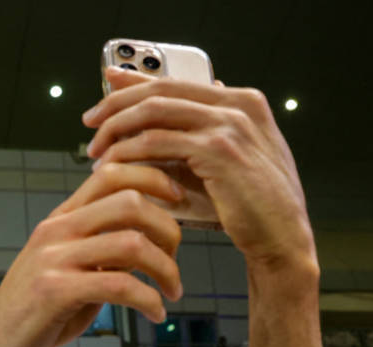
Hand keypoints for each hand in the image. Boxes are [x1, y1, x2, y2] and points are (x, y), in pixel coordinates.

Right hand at [0, 160, 183, 346]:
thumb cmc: (39, 308)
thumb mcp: (72, 268)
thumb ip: (106, 250)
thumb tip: (150, 242)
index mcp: (62, 218)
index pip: (111, 174)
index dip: (153, 178)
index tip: (178, 200)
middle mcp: (57, 230)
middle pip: (129, 202)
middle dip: (168, 229)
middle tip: (176, 257)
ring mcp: (54, 258)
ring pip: (131, 244)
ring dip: (165, 269)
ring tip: (172, 291)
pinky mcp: (56, 291)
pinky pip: (119, 285)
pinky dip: (149, 301)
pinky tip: (155, 313)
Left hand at [85, 66, 312, 270]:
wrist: (281, 239)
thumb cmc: (250, 208)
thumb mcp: (221, 165)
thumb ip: (193, 140)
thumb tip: (152, 128)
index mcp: (242, 101)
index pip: (176, 82)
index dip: (135, 83)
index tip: (106, 90)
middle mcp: (238, 104)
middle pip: (160, 90)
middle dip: (117, 104)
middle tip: (90, 122)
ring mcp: (230, 124)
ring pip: (154, 111)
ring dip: (117, 130)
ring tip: (96, 152)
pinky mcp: (218, 150)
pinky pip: (157, 142)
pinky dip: (128, 152)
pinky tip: (112, 167)